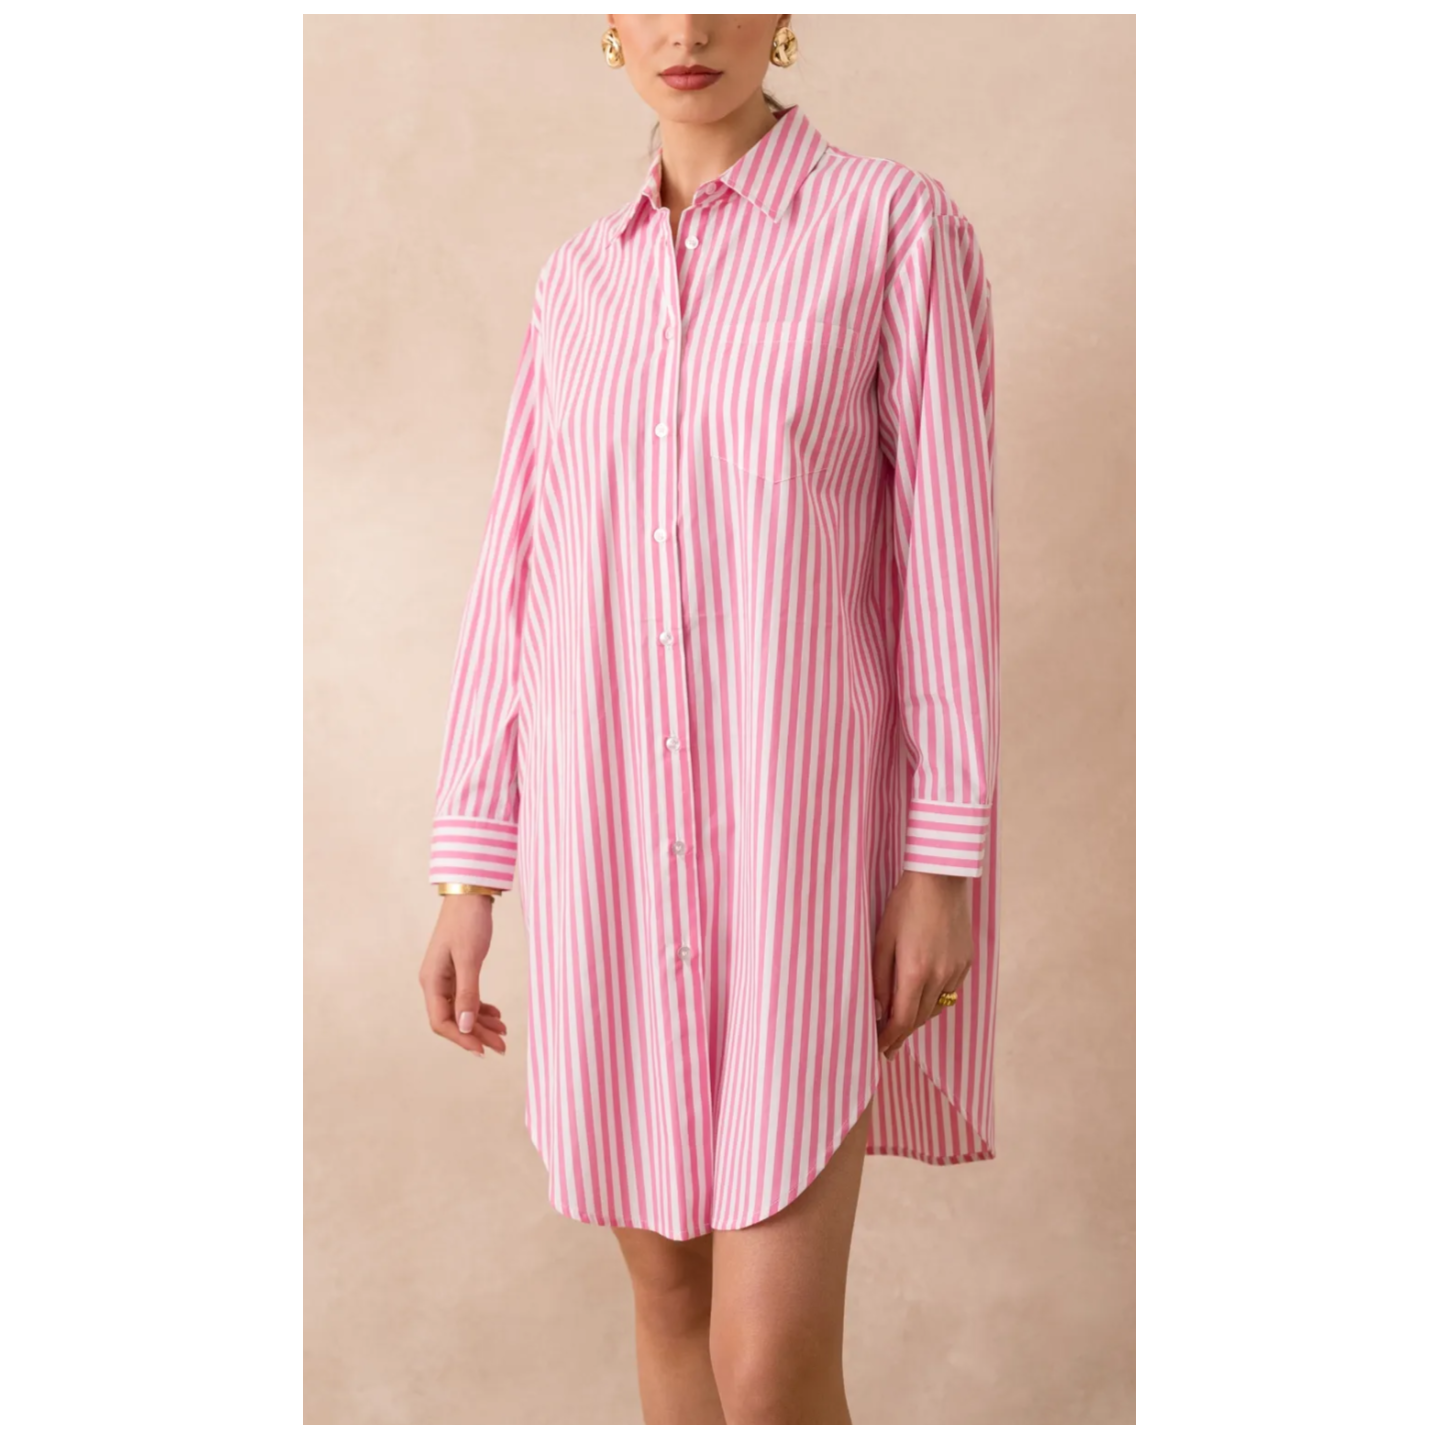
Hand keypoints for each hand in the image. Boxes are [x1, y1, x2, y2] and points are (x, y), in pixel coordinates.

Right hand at [418, 894, 508, 1056]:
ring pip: (461, 1010)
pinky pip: (466, 997)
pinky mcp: (457, 970)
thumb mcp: (470, 959)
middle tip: (502, 1047)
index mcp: (431, 981)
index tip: (484, 1050)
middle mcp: (435, 982)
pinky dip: (481, 1008)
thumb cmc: (468, 923)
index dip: (462, 1038)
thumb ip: (467, 994)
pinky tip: (496, 1014)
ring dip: (481, 1023)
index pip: (441, 1022)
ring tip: (503, 1033)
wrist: (470, 894)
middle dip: (477, 1034)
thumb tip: (464, 1027)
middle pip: (453, 1020)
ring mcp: (446, 977)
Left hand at [873, 871, 973, 1059]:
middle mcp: (940, 976)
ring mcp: (956, 970)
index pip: (902, 1020)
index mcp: (916, 971)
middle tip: (887, 1045)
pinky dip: (934, 1001)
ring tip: (902, 1026)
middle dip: (902, 1034)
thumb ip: (879, 978)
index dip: (889, 1038)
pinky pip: (949, 992)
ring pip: (936, 1008)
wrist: (941, 879)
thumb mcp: (882, 939)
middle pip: (920, 1018)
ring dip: (918, 1018)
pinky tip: (922, 998)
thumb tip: (878, 1008)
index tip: (879, 1050)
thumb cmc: (905, 904)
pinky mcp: (966, 962)